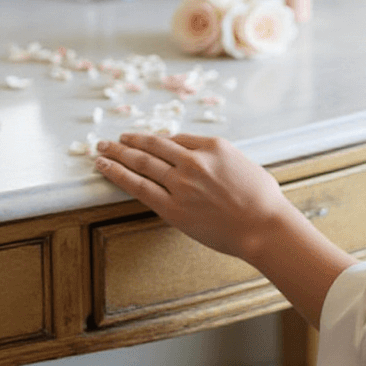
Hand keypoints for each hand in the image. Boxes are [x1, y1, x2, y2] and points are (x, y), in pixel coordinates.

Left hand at [95, 132, 360, 325]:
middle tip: (111, 139)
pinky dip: (119, 175)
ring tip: (101, 150)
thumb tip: (201, 161)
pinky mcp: (172, 207)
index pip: (177, 139)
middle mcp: (194, 160)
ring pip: (141, 163)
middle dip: (129, 141)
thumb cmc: (262, 199)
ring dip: (117, 154)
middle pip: (153, 146)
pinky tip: (105, 168)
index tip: (145, 142)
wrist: (264, 226)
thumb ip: (218, 159)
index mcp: (214, 146)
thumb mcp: (242, 164)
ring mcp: (181, 183)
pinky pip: (139, 187)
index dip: (156, 141)